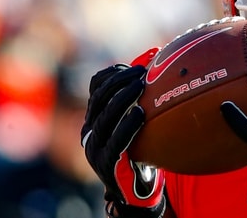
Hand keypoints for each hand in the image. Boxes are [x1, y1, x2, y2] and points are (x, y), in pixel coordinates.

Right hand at [81, 64, 166, 217]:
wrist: (137, 190)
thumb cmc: (141, 150)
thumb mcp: (136, 123)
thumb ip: (140, 96)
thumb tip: (157, 57)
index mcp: (94, 117)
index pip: (95, 87)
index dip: (112, 74)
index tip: (134, 67)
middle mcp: (89, 131)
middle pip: (98, 98)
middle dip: (118, 81)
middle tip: (141, 73)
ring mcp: (95, 148)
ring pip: (104, 117)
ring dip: (122, 98)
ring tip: (141, 85)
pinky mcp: (106, 163)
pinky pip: (115, 141)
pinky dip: (127, 125)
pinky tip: (140, 113)